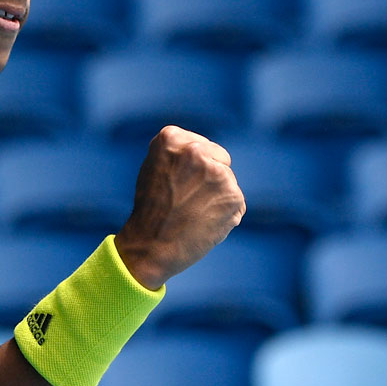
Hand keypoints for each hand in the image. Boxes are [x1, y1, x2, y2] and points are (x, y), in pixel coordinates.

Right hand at [114, 126, 245, 289]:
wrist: (151, 247)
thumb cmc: (151, 209)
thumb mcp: (154, 167)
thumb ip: (179, 152)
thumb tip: (207, 150)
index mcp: (171, 138)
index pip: (201, 145)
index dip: (192, 168)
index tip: (176, 183)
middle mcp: (196, 151)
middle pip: (219, 157)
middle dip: (210, 176)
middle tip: (187, 199)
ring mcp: (217, 173)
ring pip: (228, 181)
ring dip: (217, 196)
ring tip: (193, 213)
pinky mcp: (233, 196)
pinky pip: (236, 201)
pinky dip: (226, 214)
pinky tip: (204, 223)